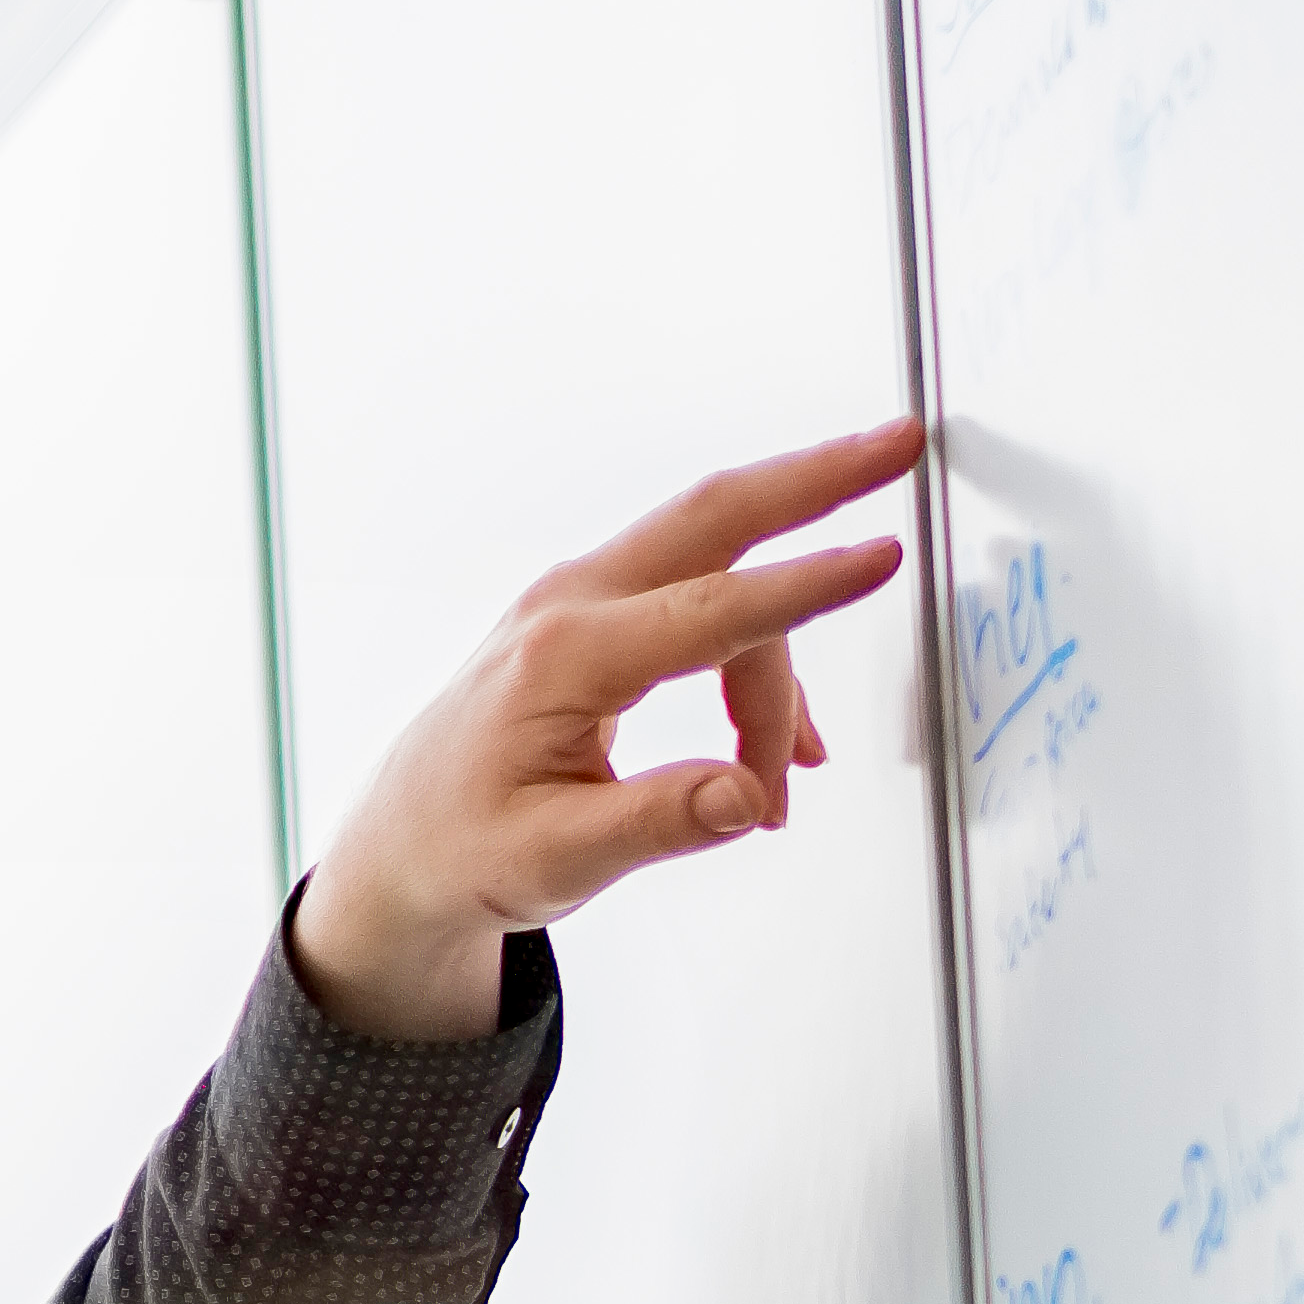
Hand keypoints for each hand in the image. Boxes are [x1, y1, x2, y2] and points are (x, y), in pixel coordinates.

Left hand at [288, 418, 923, 1039]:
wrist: (400, 849)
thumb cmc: (462, 850)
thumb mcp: (556, 860)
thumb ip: (658, 824)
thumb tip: (746, 796)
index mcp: (560, 660)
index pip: (708, 611)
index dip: (804, 588)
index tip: (883, 557)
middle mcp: (568, 608)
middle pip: (713, 517)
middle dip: (815, 479)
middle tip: (902, 443)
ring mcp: (579, 604)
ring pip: (717, 575)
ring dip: (777, 665)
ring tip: (786, 776)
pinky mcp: (595, 621)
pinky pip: (699, 609)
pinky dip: (750, 663)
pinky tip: (769, 748)